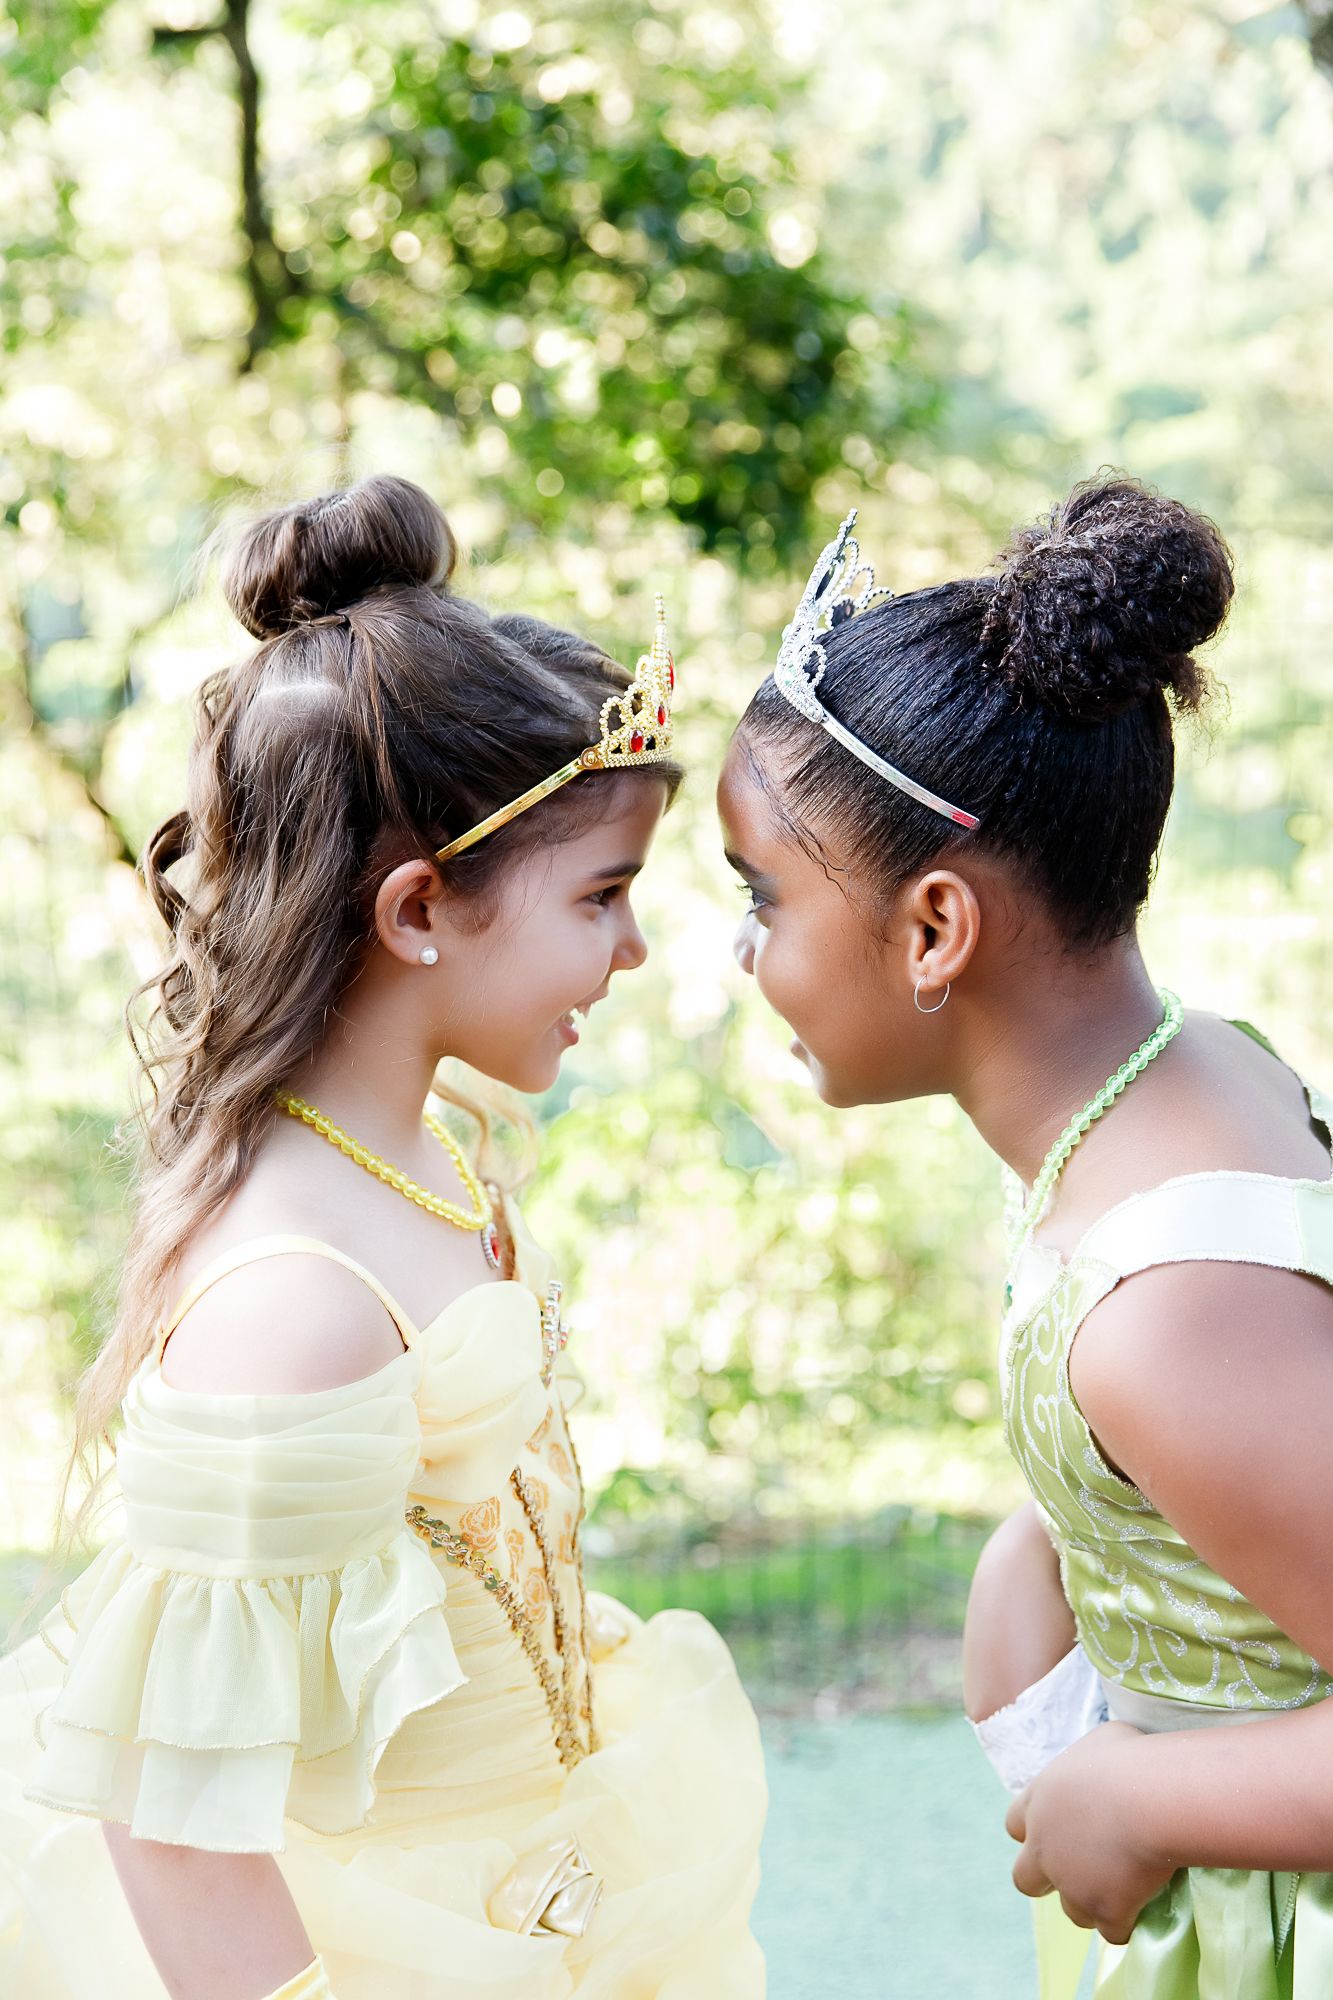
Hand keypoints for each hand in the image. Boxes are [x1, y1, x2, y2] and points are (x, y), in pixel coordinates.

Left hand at [1005, 1721, 1175, 1943]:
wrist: (1154, 1799)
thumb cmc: (1130, 1760)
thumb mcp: (1103, 1743)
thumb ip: (1090, 1763)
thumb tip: (1105, 1765)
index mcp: (1039, 1802)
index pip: (1014, 1824)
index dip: (1035, 1830)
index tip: (1062, 1830)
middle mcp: (1045, 1847)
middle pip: (1025, 1879)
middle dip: (1048, 1880)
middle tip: (1081, 1872)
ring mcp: (1072, 1883)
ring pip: (1072, 1912)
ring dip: (1091, 1904)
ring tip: (1121, 1890)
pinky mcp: (1104, 1910)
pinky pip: (1113, 1932)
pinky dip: (1125, 1924)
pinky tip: (1142, 1909)